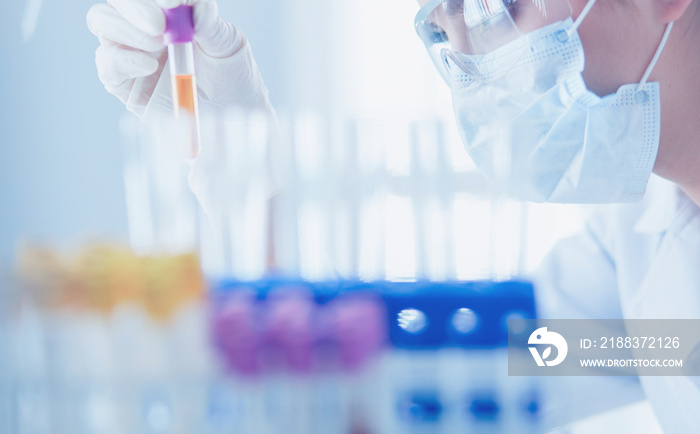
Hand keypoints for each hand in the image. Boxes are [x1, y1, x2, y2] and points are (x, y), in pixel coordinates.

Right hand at [87, 0, 272, 116]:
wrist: (233, 115)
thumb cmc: (232, 75)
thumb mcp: (228, 46)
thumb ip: (210, 24)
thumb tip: (194, 5)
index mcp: (168, 8)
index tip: (174, 2)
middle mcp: (144, 24)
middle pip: (118, 0)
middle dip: (135, 7)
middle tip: (159, 24)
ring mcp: (129, 49)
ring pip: (103, 21)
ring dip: (127, 29)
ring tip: (158, 45)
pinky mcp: (122, 81)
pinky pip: (107, 62)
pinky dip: (124, 59)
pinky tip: (150, 66)